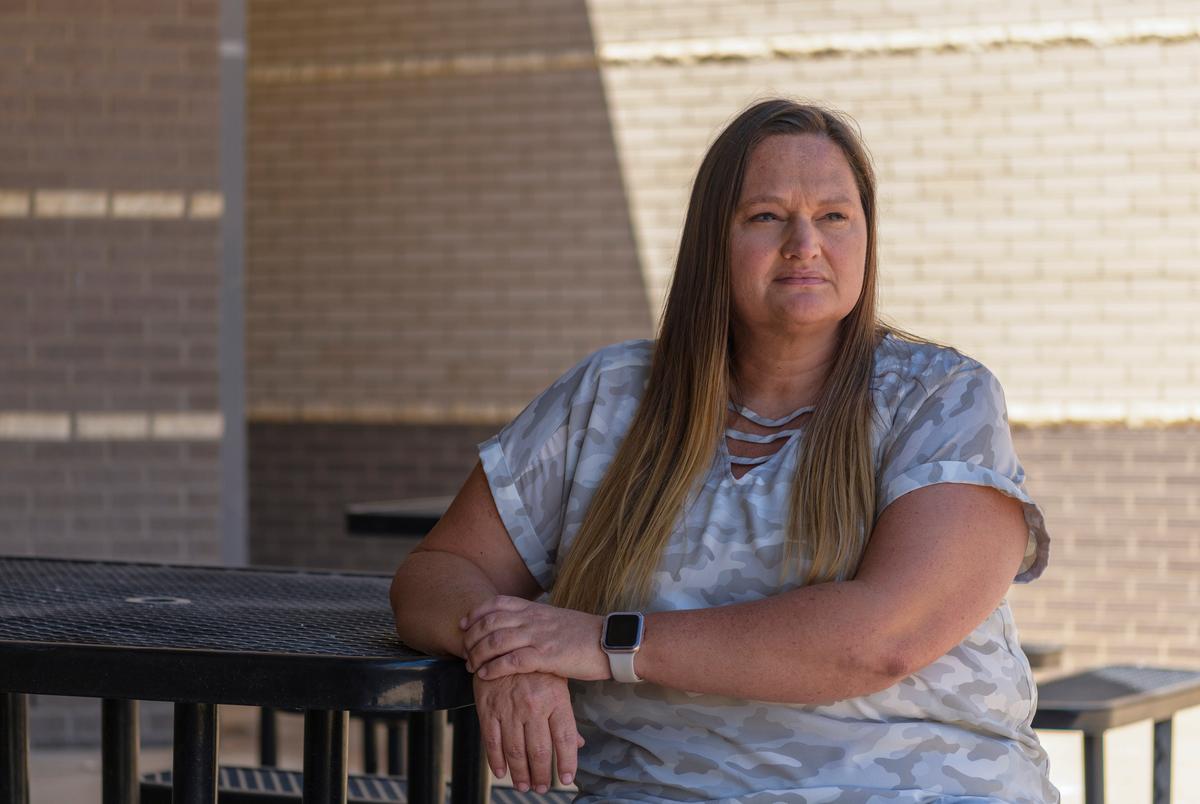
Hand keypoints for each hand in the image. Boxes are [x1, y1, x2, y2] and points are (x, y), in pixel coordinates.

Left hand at [461, 595, 608, 681]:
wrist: (611, 642)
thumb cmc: (586, 635)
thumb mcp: (557, 620)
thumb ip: (537, 621)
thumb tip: (520, 628)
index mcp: (536, 609)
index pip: (497, 603)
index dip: (476, 613)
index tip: (464, 624)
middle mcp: (533, 619)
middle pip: (490, 622)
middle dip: (471, 637)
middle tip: (464, 652)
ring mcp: (539, 636)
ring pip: (496, 640)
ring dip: (478, 654)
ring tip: (471, 667)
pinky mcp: (546, 656)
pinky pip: (511, 660)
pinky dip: (493, 667)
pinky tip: (485, 675)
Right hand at [473, 671, 583, 792]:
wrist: (500, 641)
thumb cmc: (535, 665)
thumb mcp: (558, 682)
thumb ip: (566, 716)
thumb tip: (577, 744)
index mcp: (555, 698)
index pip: (564, 738)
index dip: (567, 762)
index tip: (567, 778)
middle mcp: (533, 706)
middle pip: (540, 750)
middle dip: (542, 774)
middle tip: (542, 787)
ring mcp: (509, 708)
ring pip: (516, 751)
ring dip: (520, 773)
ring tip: (525, 785)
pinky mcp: (488, 709)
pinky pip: (492, 741)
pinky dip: (496, 761)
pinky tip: (502, 772)